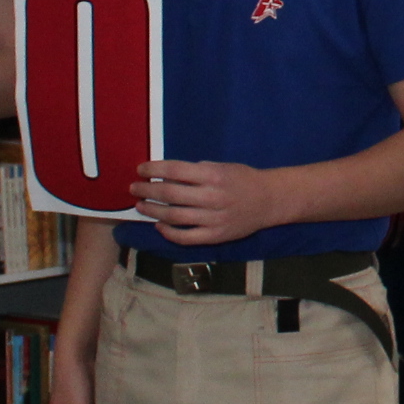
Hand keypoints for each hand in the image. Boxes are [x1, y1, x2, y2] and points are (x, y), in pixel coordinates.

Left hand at [125, 160, 279, 246]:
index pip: (175, 171)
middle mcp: (212, 197)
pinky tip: (160, 225)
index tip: (140, 169)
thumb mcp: (221, 166)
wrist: (268, 201)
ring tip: (141, 206)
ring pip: (174, 217)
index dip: (153, 169)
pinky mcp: (215, 236)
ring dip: (153, 211)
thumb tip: (165, 175)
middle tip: (134, 188)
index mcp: (213, 175)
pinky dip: (169, 232)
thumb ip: (196, 171)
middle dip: (147, 190)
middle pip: (170, 195)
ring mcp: (213, 219)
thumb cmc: (242, 179)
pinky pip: (186, 237)